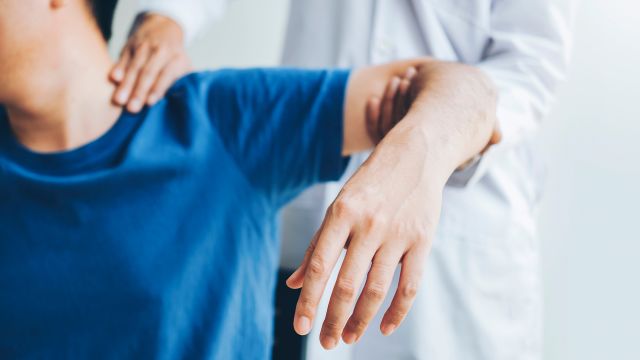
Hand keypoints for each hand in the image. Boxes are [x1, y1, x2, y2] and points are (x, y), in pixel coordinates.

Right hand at [110, 13, 191, 112]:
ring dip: (126, 84)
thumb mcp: (184, 65)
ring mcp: (143, 47)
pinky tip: (113, 79)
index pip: (166, 74)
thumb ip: (184, 82)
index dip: (158, 88)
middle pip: (148, 73)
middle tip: (132, 108)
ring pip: (134, 67)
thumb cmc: (174, 57)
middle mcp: (160, 51)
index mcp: (176, 59)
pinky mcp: (130, 46)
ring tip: (119, 100)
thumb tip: (185, 103)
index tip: (150, 103)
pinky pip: (123, 58)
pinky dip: (118, 68)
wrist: (163, 26)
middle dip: (139, 91)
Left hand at [286, 62, 496, 348]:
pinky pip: (410, 285)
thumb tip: (294, 283)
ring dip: (361, 320)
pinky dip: (397, 311)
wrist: (415, 155)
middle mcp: (367, 225)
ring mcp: (397, 234)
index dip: (308, 300)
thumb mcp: (339, 206)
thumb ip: (318, 245)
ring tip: (348, 337)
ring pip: (376, 289)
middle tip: (326, 342)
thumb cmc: (370, 184)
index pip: (319, 266)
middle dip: (333, 318)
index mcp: (341, 214)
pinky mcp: (422, 240)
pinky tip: (384, 327)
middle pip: (347, 284)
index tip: (300, 326)